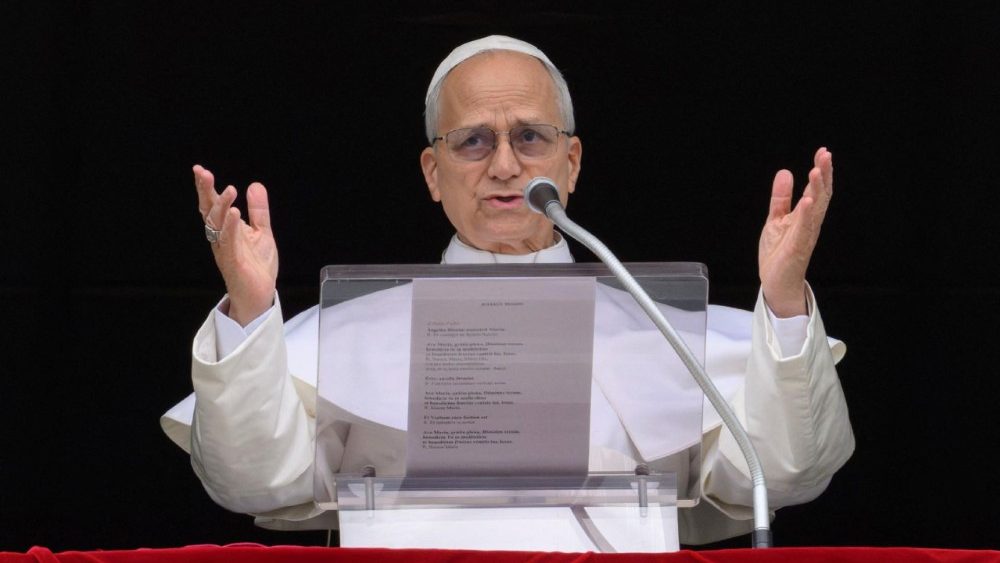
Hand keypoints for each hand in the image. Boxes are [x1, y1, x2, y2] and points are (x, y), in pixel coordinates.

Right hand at [194, 164, 278, 325]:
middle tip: (203, 173)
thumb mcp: (262, 232)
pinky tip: (236, 213)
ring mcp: (225, 250)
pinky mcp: (233, 262)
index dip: (206, 188)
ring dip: (222, 206)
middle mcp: (220, 238)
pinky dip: (232, 227)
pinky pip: (229, 242)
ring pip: (217, 225)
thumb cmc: (256, 266)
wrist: (259, 296)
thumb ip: (258, 211)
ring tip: (230, 190)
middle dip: (205, 192)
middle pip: (209, 212)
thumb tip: (255, 185)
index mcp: (225, 230)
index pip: (212, 205)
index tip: (200, 170)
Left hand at [758, 148, 833, 317]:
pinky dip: (806, 215)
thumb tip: (785, 172)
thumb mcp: (776, 219)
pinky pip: (803, 229)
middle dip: (824, 175)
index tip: (823, 152)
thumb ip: (781, 198)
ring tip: (816, 171)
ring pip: (815, 209)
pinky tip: (807, 201)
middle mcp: (810, 223)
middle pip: (821, 196)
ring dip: (817, 190)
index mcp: (806, 216)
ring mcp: (805, 235)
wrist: (776, 282)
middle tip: (826, 155)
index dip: (821, 171)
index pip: (817, 189)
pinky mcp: (797, 248)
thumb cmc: (780, 252)